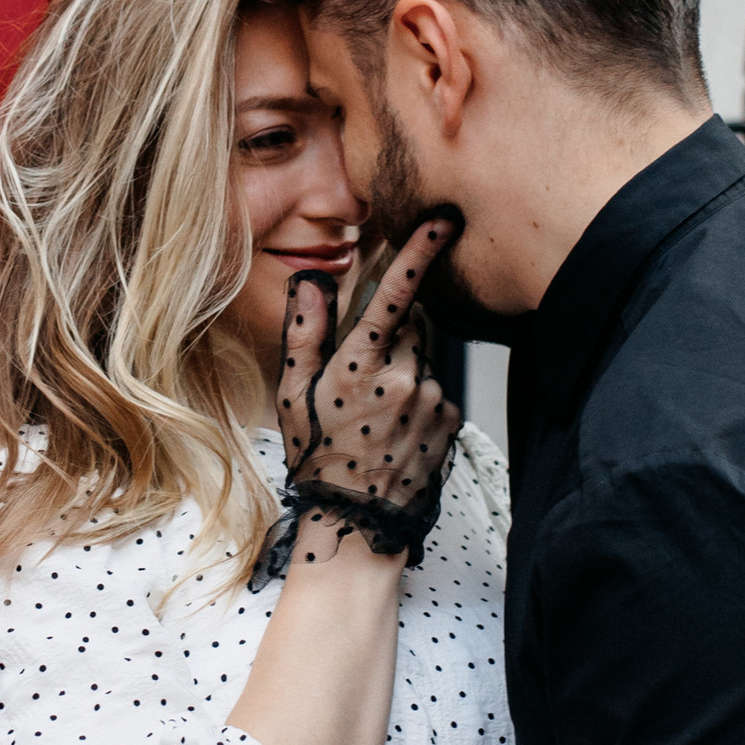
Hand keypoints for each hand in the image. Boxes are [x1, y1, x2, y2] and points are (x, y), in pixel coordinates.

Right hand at [278, 211, 461, 523]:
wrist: (358, 523)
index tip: (444, 220)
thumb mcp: (292, 396)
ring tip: (379, 415)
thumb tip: (309, 282)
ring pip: (425, 361)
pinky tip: (399, 429)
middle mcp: (404, 377)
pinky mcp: (451, 419)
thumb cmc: (317, 458)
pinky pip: (439, 392)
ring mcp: (432, 399)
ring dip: (407, 374)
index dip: (420, 252)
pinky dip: (422, 400)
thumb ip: (304, 333)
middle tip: (366, 380)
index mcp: (359, 365)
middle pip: (412, 327)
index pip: (394, 295)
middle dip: (394, 339)